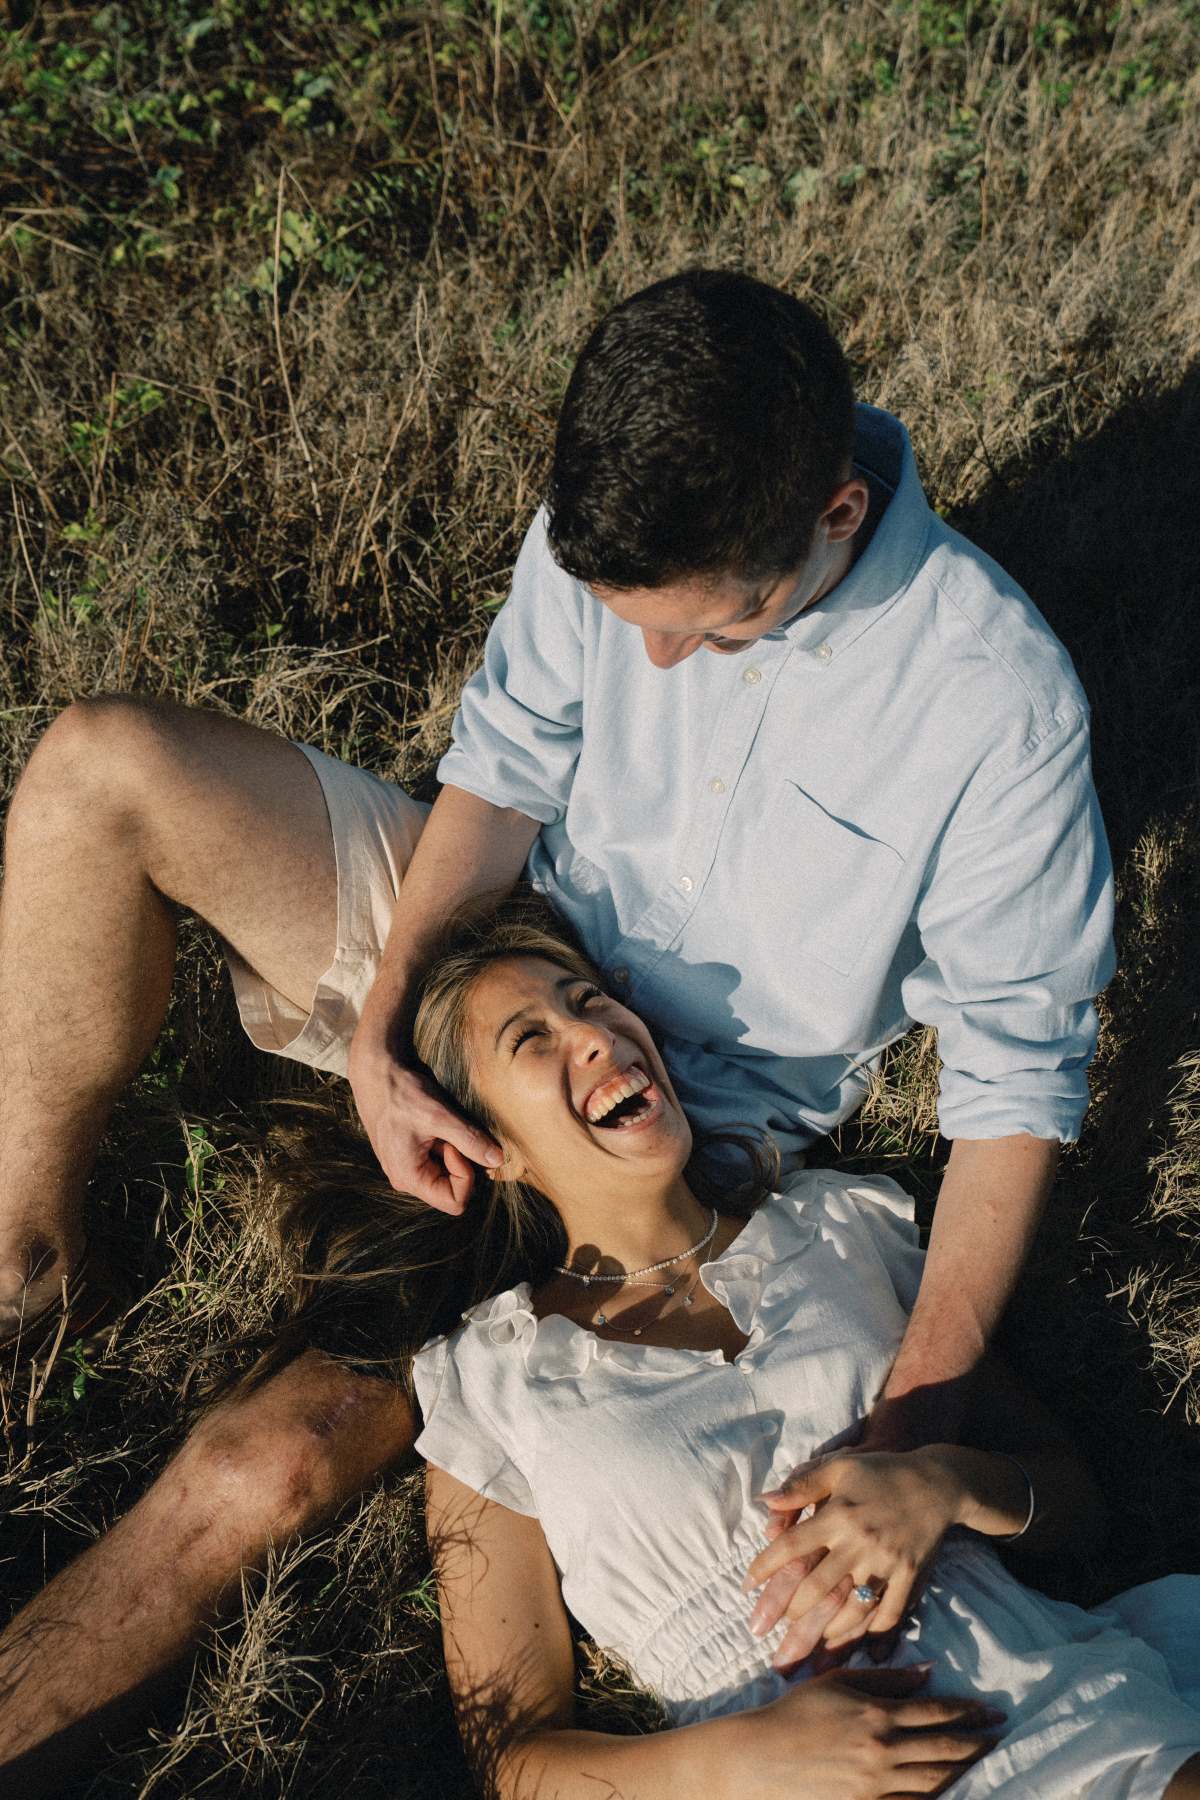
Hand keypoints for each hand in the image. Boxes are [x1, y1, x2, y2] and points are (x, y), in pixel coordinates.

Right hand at [347, 1028, 500, 1213]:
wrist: (376, 1071)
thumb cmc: (401, 1093)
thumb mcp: (440, 1116)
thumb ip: (470, 1141)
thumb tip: (498, 1161)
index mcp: (409, 1178)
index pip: (455, 1202)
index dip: (466, 1176)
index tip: (456, 1146)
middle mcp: (406, 1179)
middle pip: (452, 1189)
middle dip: (461, 1161)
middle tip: (449, 1133)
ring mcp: (407, 1166)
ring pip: (447, 1173)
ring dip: (453, 1151)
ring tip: (440, 1126)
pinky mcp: (410, 1153)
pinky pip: (438, 1159)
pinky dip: (445, 1143)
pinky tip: (435, 1123)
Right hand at [719, 1663, 1002, 1799]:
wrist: (761, 1758)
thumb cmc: (797, 1712)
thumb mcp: (838, 1682)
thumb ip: (884, 1678)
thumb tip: (926, 1673)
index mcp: (877, 1713)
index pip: (935, 1712)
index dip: (968, 1711)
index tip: (991, 1710)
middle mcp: (883, 1750)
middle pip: (944, 1748)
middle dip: (976, 1741)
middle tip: (1000, 1735)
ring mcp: (877, 1785)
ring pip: (935, 1780)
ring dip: (964, 1770)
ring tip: (983, 1762)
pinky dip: (936, 1798)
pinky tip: (951, 1791)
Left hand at [743, 1449, 963, 1667]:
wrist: (936, 1483)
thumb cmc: (881, 1473)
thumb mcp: (840, 1467)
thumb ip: (802, 1484)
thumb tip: (765, 1501)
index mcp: (838, 1515)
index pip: (791, 1546)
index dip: (765, 1568)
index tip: (746, 1586)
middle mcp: (859, 1543)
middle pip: (815, 1587)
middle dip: (785, 1612)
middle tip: (762, 1631)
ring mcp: (886, 1564)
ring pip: (849, 1609)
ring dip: (822, 1631)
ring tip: (800, 1648)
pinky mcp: (908, 1578)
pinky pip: (887, 1614)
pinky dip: (867, 1633)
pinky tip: (848, 1645)